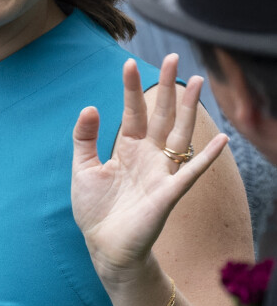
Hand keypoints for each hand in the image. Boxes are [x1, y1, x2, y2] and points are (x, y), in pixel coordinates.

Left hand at [71, 53, 227, 286]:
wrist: (104, 247)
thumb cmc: (95, 209)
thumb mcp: (83, 167)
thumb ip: (85, 138)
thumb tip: (91, 106)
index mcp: (127, 147)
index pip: (132, 110)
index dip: (131, 88)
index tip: (129, 62)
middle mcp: (148, 155)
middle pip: (161, 114)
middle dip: (167, 87)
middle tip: (173, 58)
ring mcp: (161, 172)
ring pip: (179, 133)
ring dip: (188, 109)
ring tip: (196, 82)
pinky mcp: (169, 193)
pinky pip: (191, 172)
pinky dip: (207, 157)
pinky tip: (222, 140)